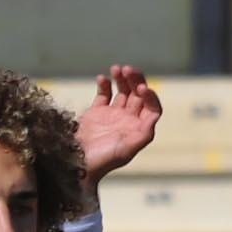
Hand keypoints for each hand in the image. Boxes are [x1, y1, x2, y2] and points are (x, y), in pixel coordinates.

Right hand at [79, 64, 161, 183]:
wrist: (78, 163)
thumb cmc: (104, 159)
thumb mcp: (127, 149)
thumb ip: (143, 134)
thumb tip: (154, 116)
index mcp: (139, 129)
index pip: (152, 107)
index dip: (150, 96)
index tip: (141, 88)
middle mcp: (129, 121)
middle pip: (138, 95)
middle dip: (136, 81)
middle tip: (128, 69)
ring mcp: (113, 115)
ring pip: (123, 91)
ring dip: (122, 78)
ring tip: (116, 68)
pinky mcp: (97, 113)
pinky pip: (104, 94)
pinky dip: (104, 84)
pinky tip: (101, 78)